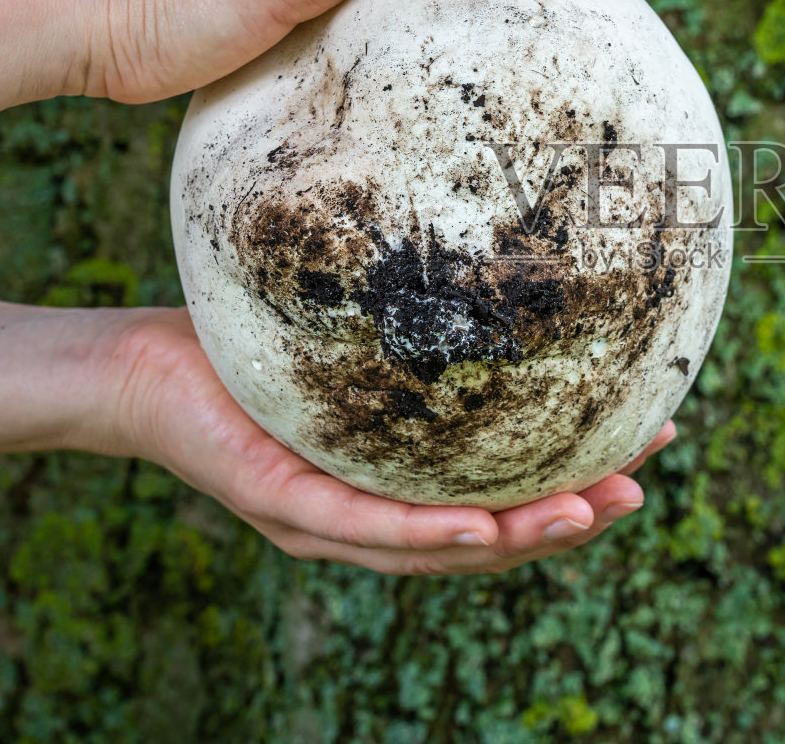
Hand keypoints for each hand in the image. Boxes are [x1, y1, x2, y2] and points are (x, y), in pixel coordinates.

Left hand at [102, 308, 672, 574]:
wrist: (139, 363)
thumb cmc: (244, 345)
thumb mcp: (348, 324)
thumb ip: (412, 309)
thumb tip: (485, 234)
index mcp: (393, 482)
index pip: (497, 497)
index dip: (571, 484)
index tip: (645, 445)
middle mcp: (366, 520)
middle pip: (483, 541)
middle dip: (566, 525)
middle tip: (636, 494)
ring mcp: (324, 523)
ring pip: (436, 551)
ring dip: (519, 539)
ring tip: (585, 515)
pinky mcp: (280, 503)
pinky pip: (362, 525)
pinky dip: (429, 533)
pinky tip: (485, 526)